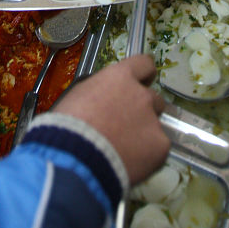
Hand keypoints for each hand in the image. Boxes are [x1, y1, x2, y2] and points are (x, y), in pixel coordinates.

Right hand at [56, 55, 169, 184]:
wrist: (76, 158)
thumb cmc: (67, 126)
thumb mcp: (78, 96)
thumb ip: (100, 92)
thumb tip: (105, 102)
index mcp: (120, 77)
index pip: (145, 64)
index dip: (143, 76)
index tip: (141, 84)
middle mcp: (142, 95)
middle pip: (152, 98)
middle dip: (142, 110)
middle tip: (124, 127)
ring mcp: (154, 121)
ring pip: (155, 125)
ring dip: (144, 133)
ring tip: (124, 150)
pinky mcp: (161, 147)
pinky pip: (157, 149)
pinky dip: (147, 156)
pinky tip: (128, 163)